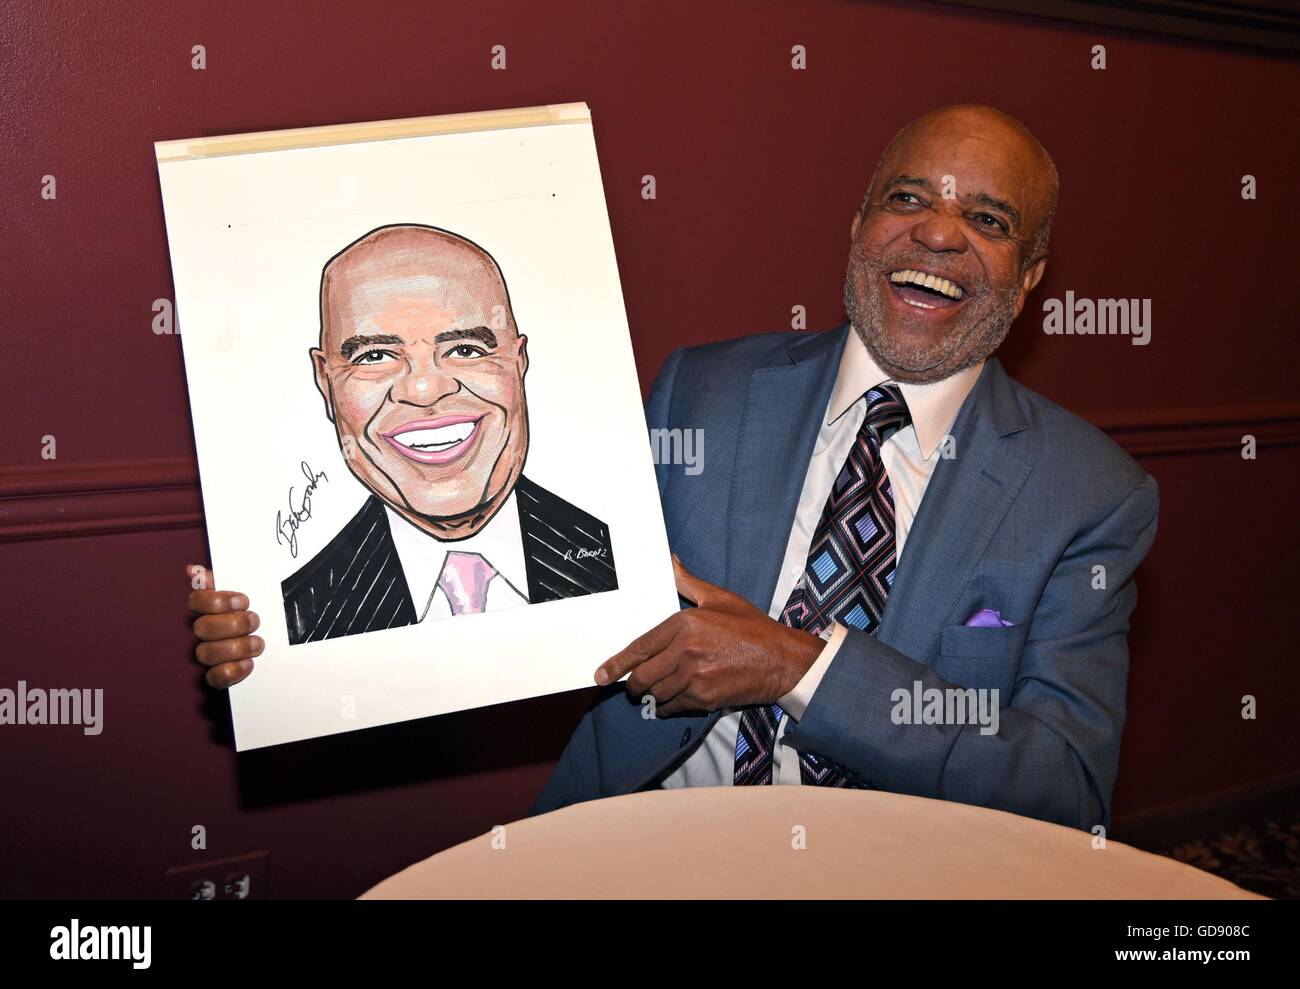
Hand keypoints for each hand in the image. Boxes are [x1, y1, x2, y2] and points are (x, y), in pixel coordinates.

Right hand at [186, 564, 261, 687]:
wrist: (283, 637)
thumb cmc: (259, 609)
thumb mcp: (248, 589)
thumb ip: (225, 578)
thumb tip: (193, 570)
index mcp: (209, 608)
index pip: (196, 601)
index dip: (218, 601)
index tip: (244, 601)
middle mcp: (205, 630)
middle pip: (203, 628)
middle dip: (234, 625)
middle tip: (254, 621)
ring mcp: (210, 653)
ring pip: (207, 653)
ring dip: (237, 647)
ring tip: (258, 643)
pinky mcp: (219, 675)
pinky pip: (215, 677)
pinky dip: (233, 671)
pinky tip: (249, 663)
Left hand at [595, 555, 822, 715]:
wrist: (782, 660)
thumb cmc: (752, 627)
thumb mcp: (719, 599)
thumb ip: (688, 583)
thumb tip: (670, 561)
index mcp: (684, 623)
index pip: (640, 648)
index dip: (617, 664)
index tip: (601, 675)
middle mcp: (685, 650)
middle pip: (643, 677)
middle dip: (634, 685)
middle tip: (635, 686)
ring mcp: (694, 677)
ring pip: (657, 694)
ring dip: (655, 695)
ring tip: (662, 689)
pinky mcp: (705, 698)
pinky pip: (675, 707)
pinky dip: (671, 706)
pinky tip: (678, 699)